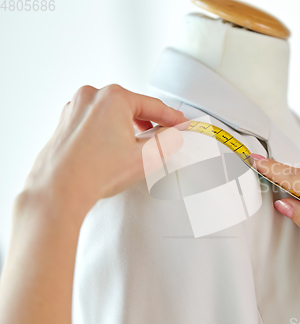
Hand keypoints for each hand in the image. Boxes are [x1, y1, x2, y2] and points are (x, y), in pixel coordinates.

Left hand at [0, 85, 186, 323]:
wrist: (59, 191)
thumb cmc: (93, 173)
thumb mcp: (146, 157)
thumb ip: (168, 141)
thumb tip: (174, 134)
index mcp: (113, 98)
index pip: (154, 105)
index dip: (172, 118)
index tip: (181, 124)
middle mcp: (91, 96)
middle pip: (133, 106)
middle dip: (150, 121)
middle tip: (164, 135)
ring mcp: (75, 108)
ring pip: (113, 112)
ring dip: (129, 125)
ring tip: (138, 146)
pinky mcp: (66, 121)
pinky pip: (96, 120)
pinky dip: (110, 129)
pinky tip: (115, 148)